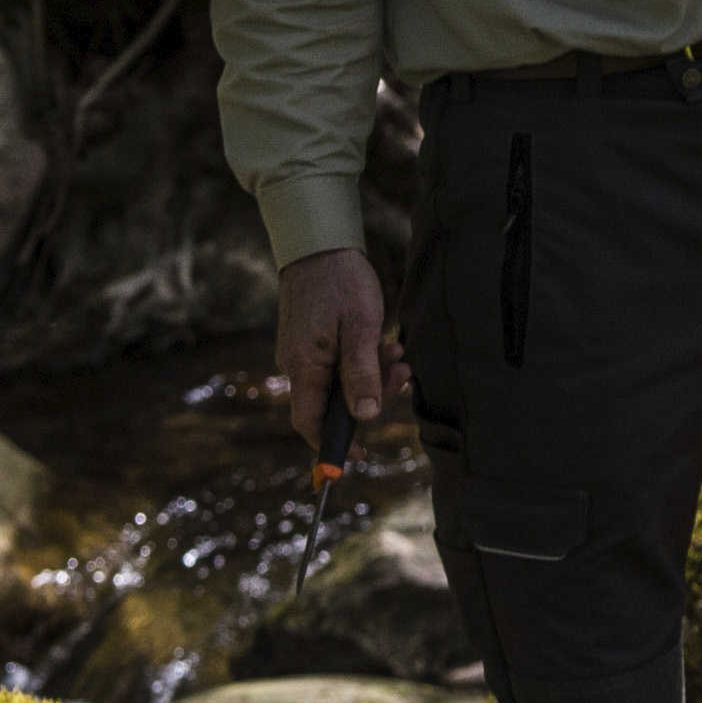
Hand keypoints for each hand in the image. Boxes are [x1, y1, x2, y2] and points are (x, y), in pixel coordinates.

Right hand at [274, 246, 406, 451]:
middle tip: (402, 373)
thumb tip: (364, 415)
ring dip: (374, 374)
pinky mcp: (313, 344)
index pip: (309, 420)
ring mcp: (304, 355)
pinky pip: (340, 365)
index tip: (358, 454)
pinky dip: (365, 361)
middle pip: (334, 403)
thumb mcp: (360, 330)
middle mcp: (297, 365)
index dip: (333, 442)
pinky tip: (385, 345)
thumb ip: (361, 374)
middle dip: (372, 395)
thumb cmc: (341, 284)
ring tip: (396, 351)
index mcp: (303, 366)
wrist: (320, 247)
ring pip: (342, 383)